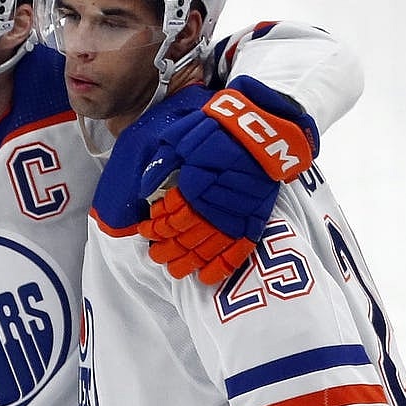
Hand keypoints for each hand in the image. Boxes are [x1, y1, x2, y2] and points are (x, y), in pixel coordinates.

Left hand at [138, 75, 317, 283]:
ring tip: (174, 269)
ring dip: (188, 261)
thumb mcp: (181, 136)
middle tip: (155, 254)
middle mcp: (215, 202)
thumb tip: (143, 189)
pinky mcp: (256, 218)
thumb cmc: (217, 129)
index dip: (156, 226)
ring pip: (208, 246)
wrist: (263, 128)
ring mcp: (237, 212)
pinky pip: (239, 249)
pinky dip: (223, 266)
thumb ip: (162, 163)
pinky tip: (207, 278)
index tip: (145, 229)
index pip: (171, 215)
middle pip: (186, 235)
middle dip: (167, 248)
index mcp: (196, 183)